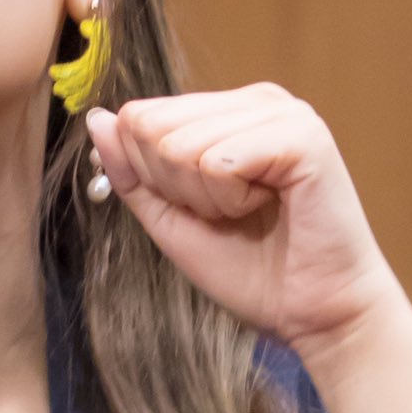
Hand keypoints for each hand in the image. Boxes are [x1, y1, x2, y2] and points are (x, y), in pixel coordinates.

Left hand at [86, 84, 411, 367]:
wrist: (313, 312)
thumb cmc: (250, 270)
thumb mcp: (170, 219)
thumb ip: (131, 171)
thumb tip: (98, 118)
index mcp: (225, 110)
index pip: (138, 118)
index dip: (154, 178)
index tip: (205, 208)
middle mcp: (254, 100)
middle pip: (153, 128)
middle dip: (178, 188)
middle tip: (231, 213)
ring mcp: (282, 112)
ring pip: (182, 146)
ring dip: (208, 199)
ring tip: (253, 212)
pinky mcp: (303, 136)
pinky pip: (221, 161)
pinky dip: (233, 199)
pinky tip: (270, 207)